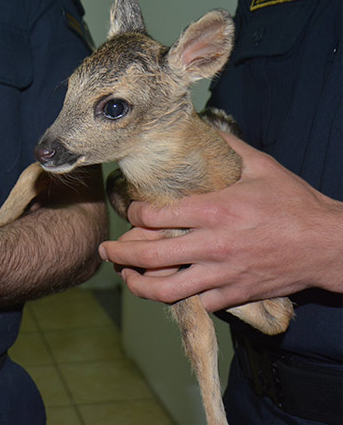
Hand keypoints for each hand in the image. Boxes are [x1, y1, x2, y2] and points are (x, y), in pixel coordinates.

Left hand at [100, 133, 342, 311]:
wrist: (329, 244)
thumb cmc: (295, 204)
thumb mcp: (262, 167)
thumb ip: (228, 148)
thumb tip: (203, 126)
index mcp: (215, 210)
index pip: (156, 216)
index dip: (136, 214)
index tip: (134, 210)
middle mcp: (212, 245)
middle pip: (150, 256)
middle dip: (120, 253)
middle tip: (107, 249)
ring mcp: (222, 273)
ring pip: (166, 289)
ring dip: (139, 284)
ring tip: (127, 277)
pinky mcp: (235, 294)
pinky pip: (198, 301)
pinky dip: (182, 296)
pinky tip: (171, 287)